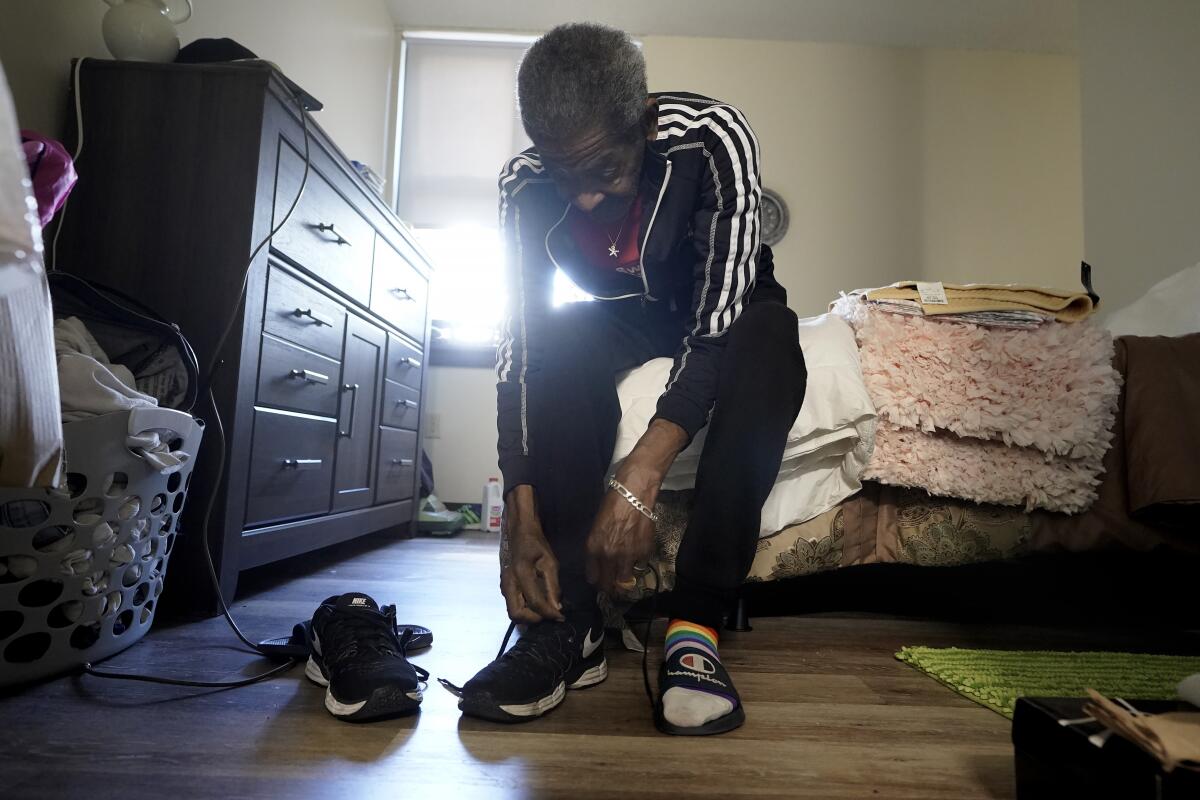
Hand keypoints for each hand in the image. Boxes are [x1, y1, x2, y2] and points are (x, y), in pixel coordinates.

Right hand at [499, 485, 563, 623]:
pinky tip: (538, 602)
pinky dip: (525, 609)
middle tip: (549, 615)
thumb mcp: (549, 562)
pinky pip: (513, 603)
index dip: (549, 613)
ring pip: (513, 611)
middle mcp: (508, 583)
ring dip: (529, 615)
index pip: (535, 603)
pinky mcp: (504, 586)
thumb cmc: (535, 543)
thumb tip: (557, 608)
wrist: (518, 531)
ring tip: (545, 610)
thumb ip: (553, 586)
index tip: (561, 617)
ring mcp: (504, 585)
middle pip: (516, 614)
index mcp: (520, 574)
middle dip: (533, 619)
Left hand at [585, 418, 687, 593]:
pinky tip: (637, 550)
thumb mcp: (597, 527)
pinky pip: (640, 565)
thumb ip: (597, 547)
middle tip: (612, 583)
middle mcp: (609, 555)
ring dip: (624, 578)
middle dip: (609, 586)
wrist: (634, 492)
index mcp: (593, 548)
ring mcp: (628, 555)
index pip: (592, 578)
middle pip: (608, 585)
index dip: (596, 580)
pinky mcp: (644, 551)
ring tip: (624, 572)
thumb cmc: (612, 504)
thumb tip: (599, 563)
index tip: (599, 579)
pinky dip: (638, 562)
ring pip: (625, 580)